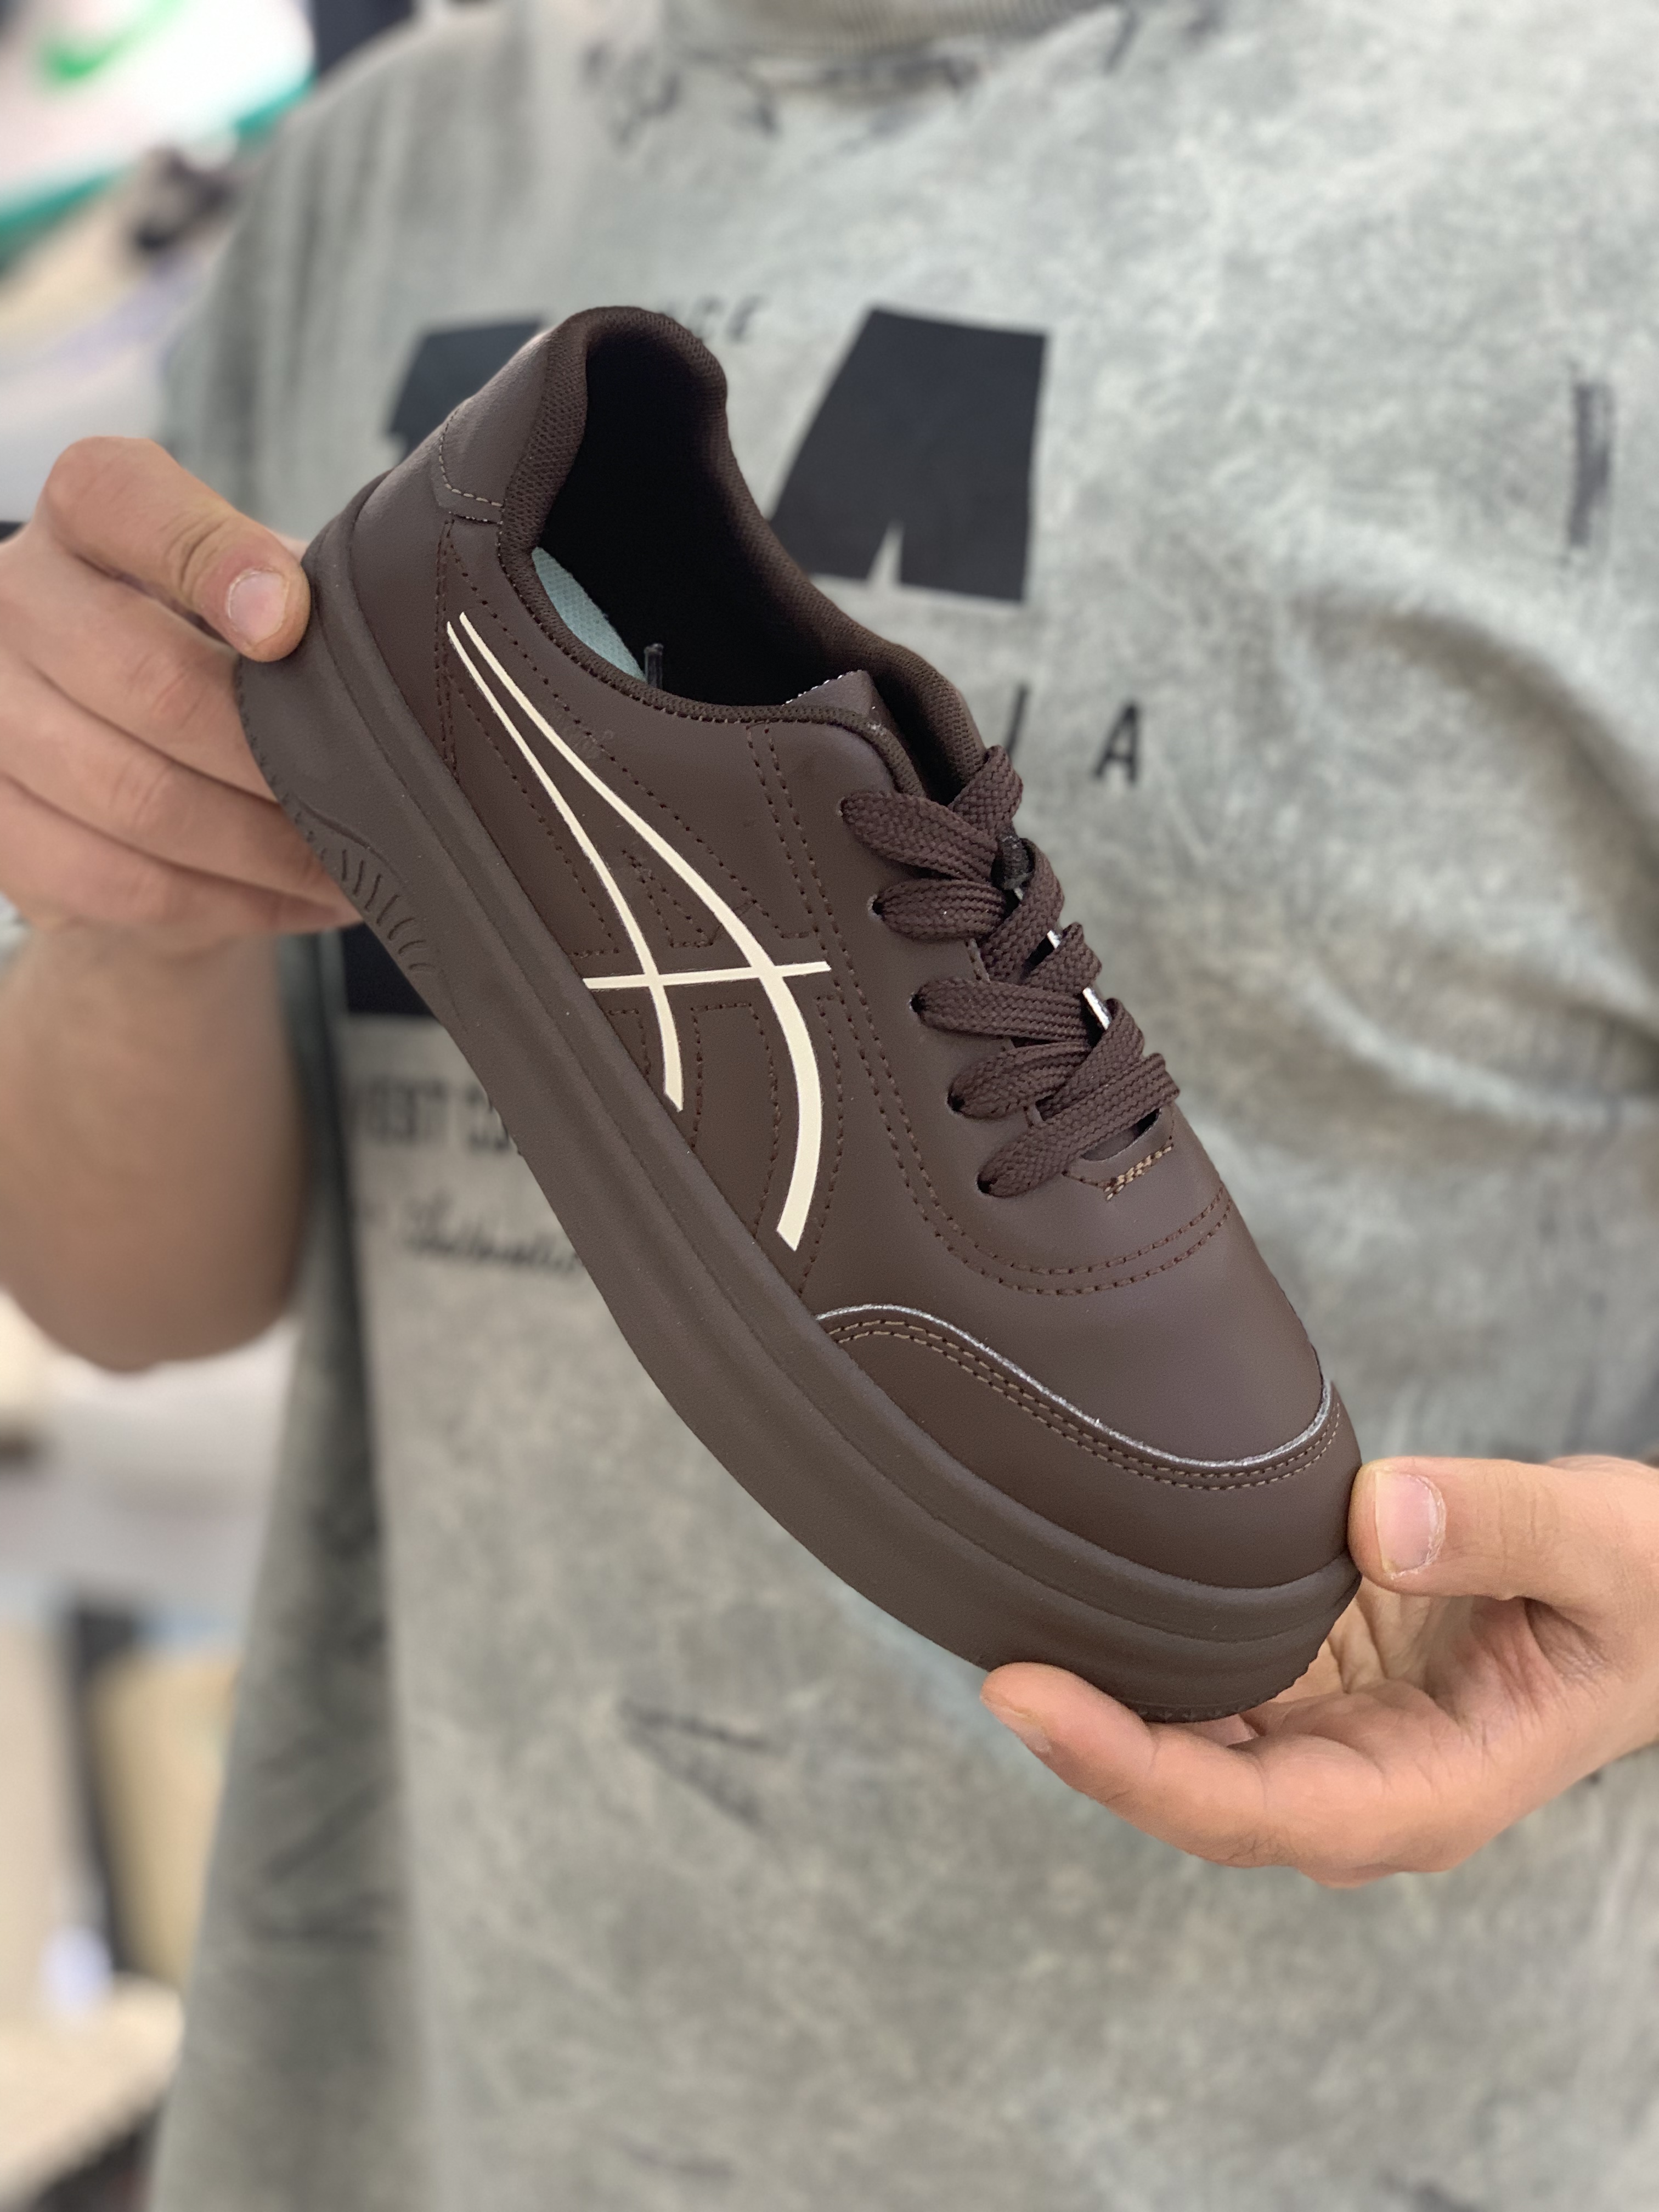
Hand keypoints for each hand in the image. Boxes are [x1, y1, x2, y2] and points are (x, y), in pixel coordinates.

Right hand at [0, 437, 353, 951]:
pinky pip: (120, 882)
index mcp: (87, 512)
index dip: (214, 559)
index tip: (291, 623)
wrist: (136, 761)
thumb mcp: (267, 597)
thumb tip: (406, 630)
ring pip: (139, 800)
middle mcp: (15, 598)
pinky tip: (301, 901)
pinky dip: (230, 902)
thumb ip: (314, 591)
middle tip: (367, 798)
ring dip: (267, 849)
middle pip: (151, 681)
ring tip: (353, 866)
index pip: (124, 499)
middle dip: (276, 757)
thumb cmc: (225, 659)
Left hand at [982, 1451, 1658, 1884]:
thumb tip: (1375, 1517)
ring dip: (1098, 1695)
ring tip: (1001, 1617)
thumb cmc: (1643, 1587)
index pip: (1258, 1813)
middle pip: (1193, 1792)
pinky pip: (1205, 1678)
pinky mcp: (1308, 1676)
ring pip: (1185, 1740)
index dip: (1135, 1770)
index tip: (1031, 1702)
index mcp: (1430, 1792)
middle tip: (991, 1660)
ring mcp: (1325, 1733)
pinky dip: (1139, 1648)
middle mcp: (1359, 1782)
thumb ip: (1501, 1528)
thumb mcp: (1608, 1547)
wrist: (1650, 1590)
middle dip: (1087, 1741)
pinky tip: (1075, 1596)